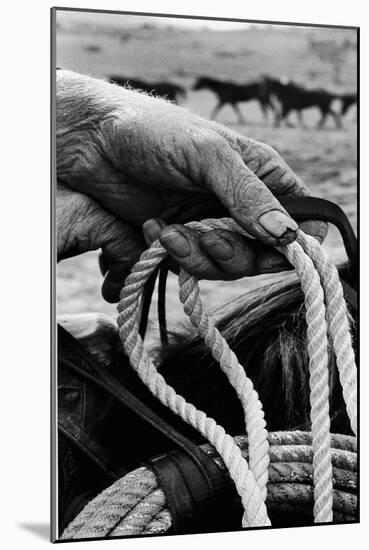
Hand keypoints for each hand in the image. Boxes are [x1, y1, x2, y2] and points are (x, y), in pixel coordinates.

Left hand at [57, 70, 325, 300]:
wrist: (94, 143)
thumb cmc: (154, 132)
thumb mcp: (207, 155)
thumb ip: (247, 194)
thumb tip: (285, 235)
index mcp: (263, 176)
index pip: (302, 221)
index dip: (295, 244)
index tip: (271, 251)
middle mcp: (243, 205)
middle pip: (263, 255)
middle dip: (233, 254)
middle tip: (206, 238)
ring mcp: (212, 225)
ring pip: (226, 266)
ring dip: (198, 256)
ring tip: (169, 232)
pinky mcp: (183, 241)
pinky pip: (191, 266)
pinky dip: (174, 255)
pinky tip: (153, 229)